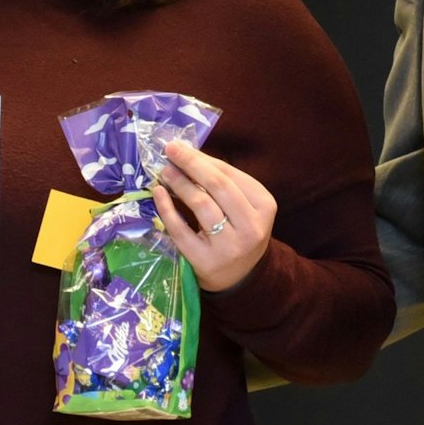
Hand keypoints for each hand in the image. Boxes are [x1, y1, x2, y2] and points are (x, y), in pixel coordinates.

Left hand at [151, 140, 275, 291]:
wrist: (239, 277)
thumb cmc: (237, 232)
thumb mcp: (242, 205)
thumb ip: (221, 182)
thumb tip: (187, 153)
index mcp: (264, 206)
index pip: (229, 174)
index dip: (201, 158)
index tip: (179, 147)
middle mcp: (251, 226)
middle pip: (217, 186)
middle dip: (190, 164)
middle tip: (170, 151)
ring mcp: (229, 246)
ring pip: (201, 205)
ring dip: (179, 183)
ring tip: (164, 172)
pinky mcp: (206, 261)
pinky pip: (181, 230)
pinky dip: (167, 208)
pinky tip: (158, 194)